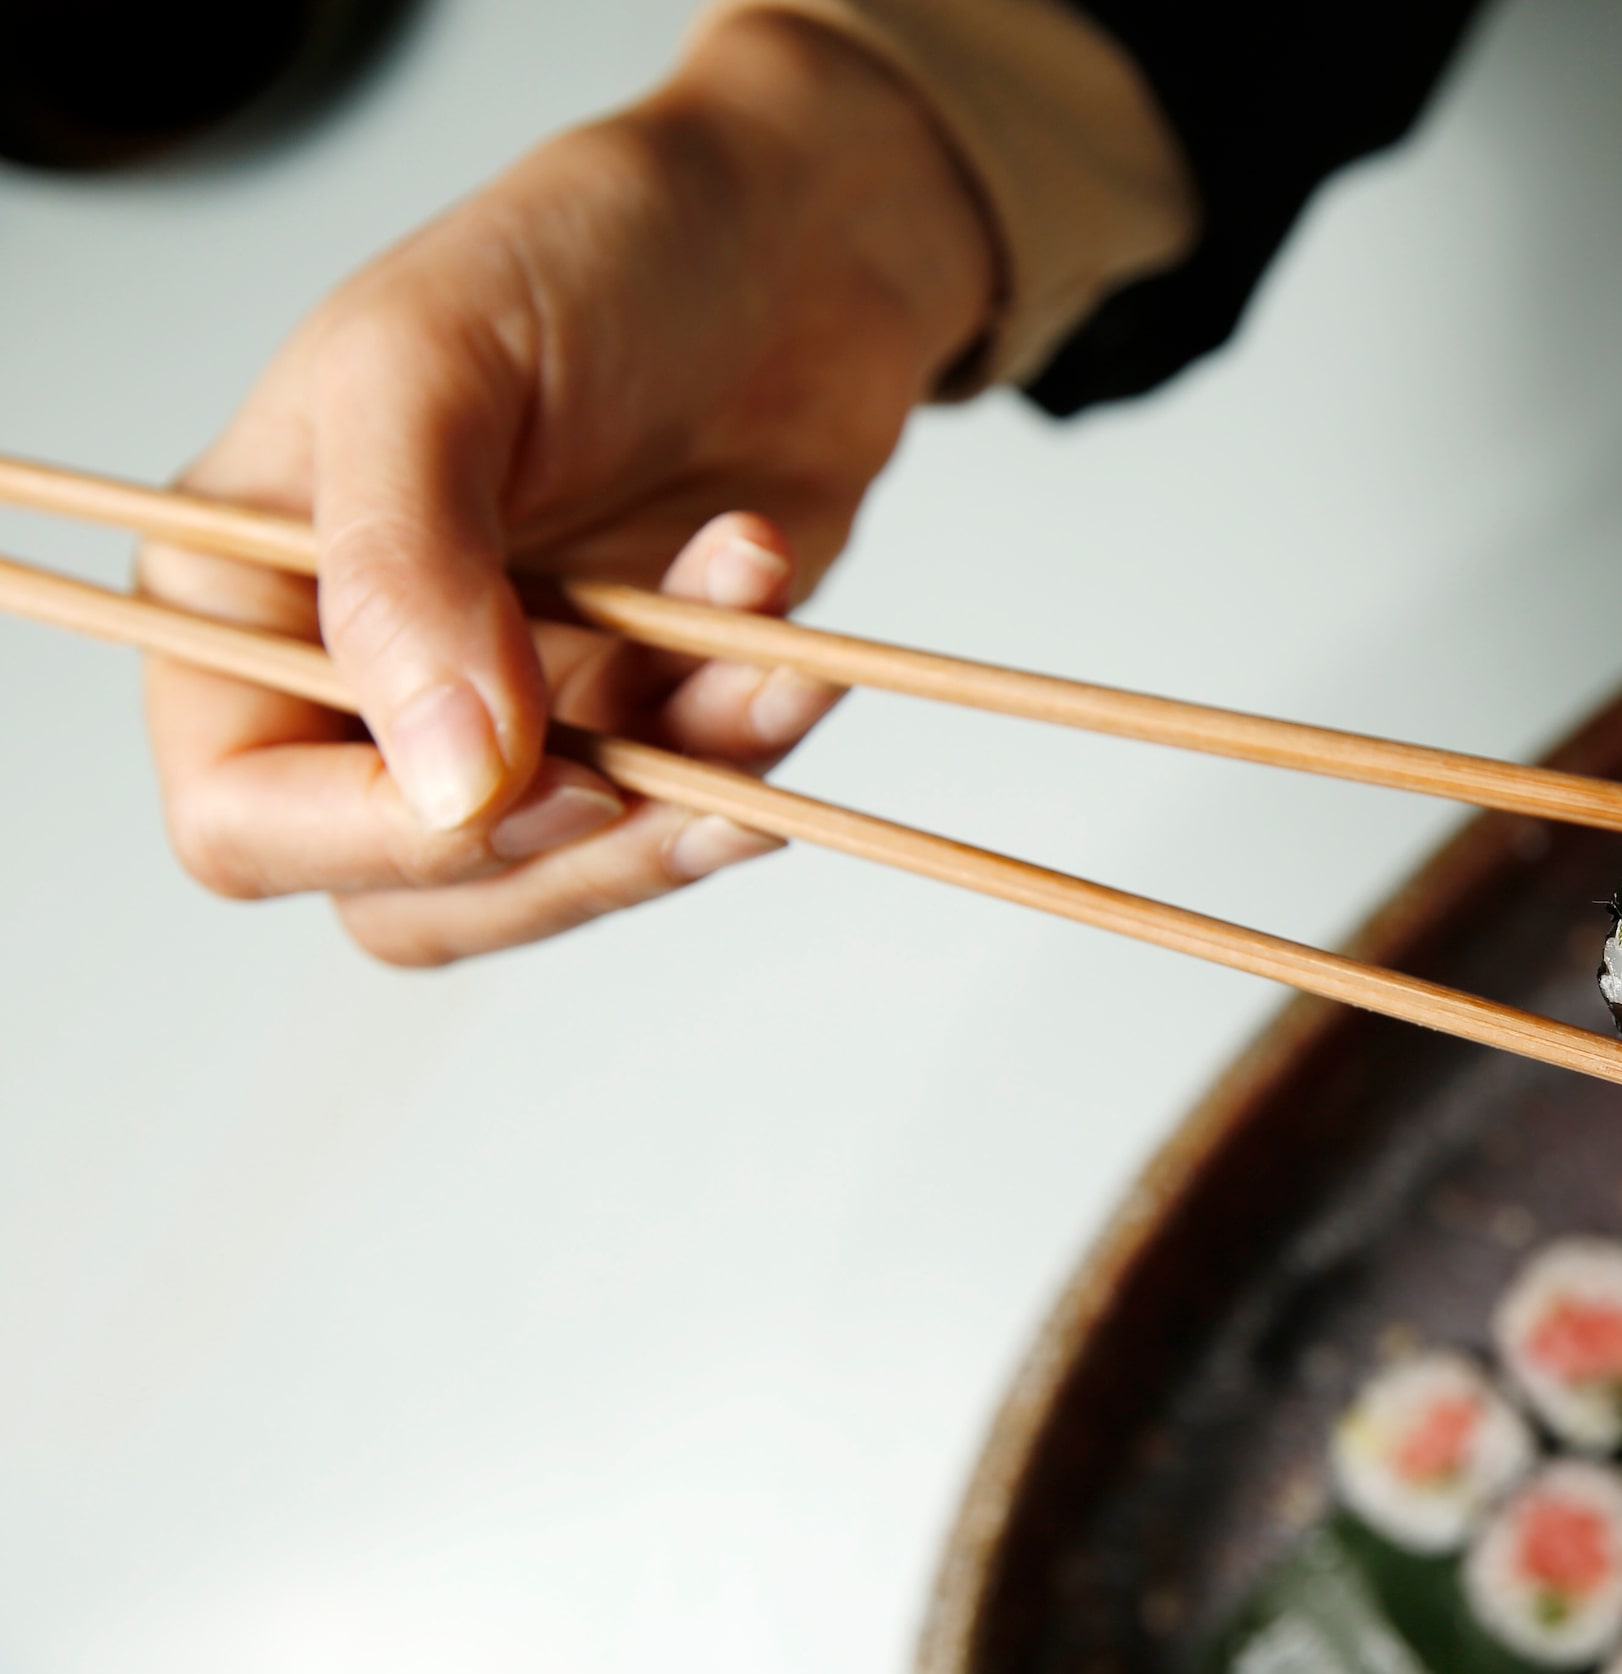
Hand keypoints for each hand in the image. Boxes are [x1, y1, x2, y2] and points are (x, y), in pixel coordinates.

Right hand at [138, 9, 995, 963]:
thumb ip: (404, 571)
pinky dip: (760, 728)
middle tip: (662, 769)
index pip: (243, 821)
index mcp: (245, 596)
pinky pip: (700, 799)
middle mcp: (366, 678)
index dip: (373, 838)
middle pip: (414, 898)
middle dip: (564, 855)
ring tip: (753, 631)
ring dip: (686, 787)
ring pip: (570, 877)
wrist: (788, 236)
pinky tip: (783, 614)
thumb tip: (449, 785)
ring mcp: (519, 707)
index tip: (527, 778)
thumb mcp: (435, 364)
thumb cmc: (583, 251)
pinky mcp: (656, 708)